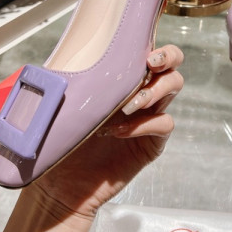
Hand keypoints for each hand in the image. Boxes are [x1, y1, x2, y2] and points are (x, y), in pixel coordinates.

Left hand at [0, 43, 183, 231]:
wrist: (61, 185)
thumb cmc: (59, 141)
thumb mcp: (62, 103)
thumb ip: (72, 77)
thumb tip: (69, 51)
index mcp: (120, 79)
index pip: (148, 53)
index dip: (156, 47)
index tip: (145, 51)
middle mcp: (139, 93)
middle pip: (172, 68)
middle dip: (167, 59)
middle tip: (149, 65)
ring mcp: (147, 118)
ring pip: (172, 90)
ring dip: (155, 91)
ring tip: (128, 104)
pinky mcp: (151, 144)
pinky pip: (164, 125)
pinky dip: (145, 124)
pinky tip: (120, 131)